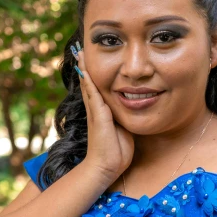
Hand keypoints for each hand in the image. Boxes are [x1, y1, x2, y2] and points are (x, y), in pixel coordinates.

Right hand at [75, 46, 133, 183]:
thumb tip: (136, 110)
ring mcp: (96, 112)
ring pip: (89, 85)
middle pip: (90, 83)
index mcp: (103, 112)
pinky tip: (86, 70)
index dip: (94, 74)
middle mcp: (97, 109)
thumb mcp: (123, 130)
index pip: (98, 88)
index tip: (91, 60)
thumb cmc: (116, 152)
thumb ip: (125, 119)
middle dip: (86, 67)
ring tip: (80, 53)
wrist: (106, 167)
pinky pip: (93, 94)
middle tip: (80, 50)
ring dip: (84, 69)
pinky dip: (89, 81)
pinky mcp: (98, 115)